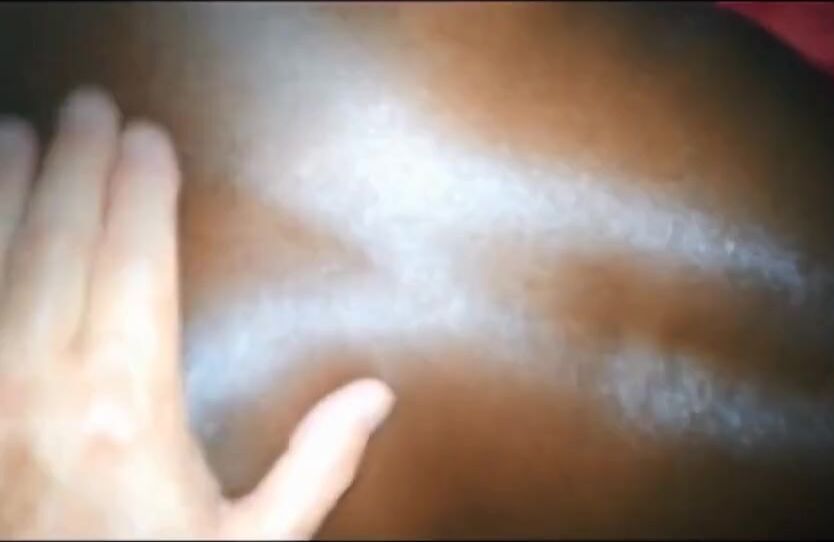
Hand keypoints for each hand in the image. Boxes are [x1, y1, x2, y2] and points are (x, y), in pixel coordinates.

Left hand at [0, 87, 393, 538]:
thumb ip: (316, 466)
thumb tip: (376, 396)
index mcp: (129, 410)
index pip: (135, 266)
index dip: (142, 192)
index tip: (149, 140)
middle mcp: (48, 389)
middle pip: (61, 245)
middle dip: (77, 166)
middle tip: (88, 108)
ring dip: (10, 193)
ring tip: (16, 135)